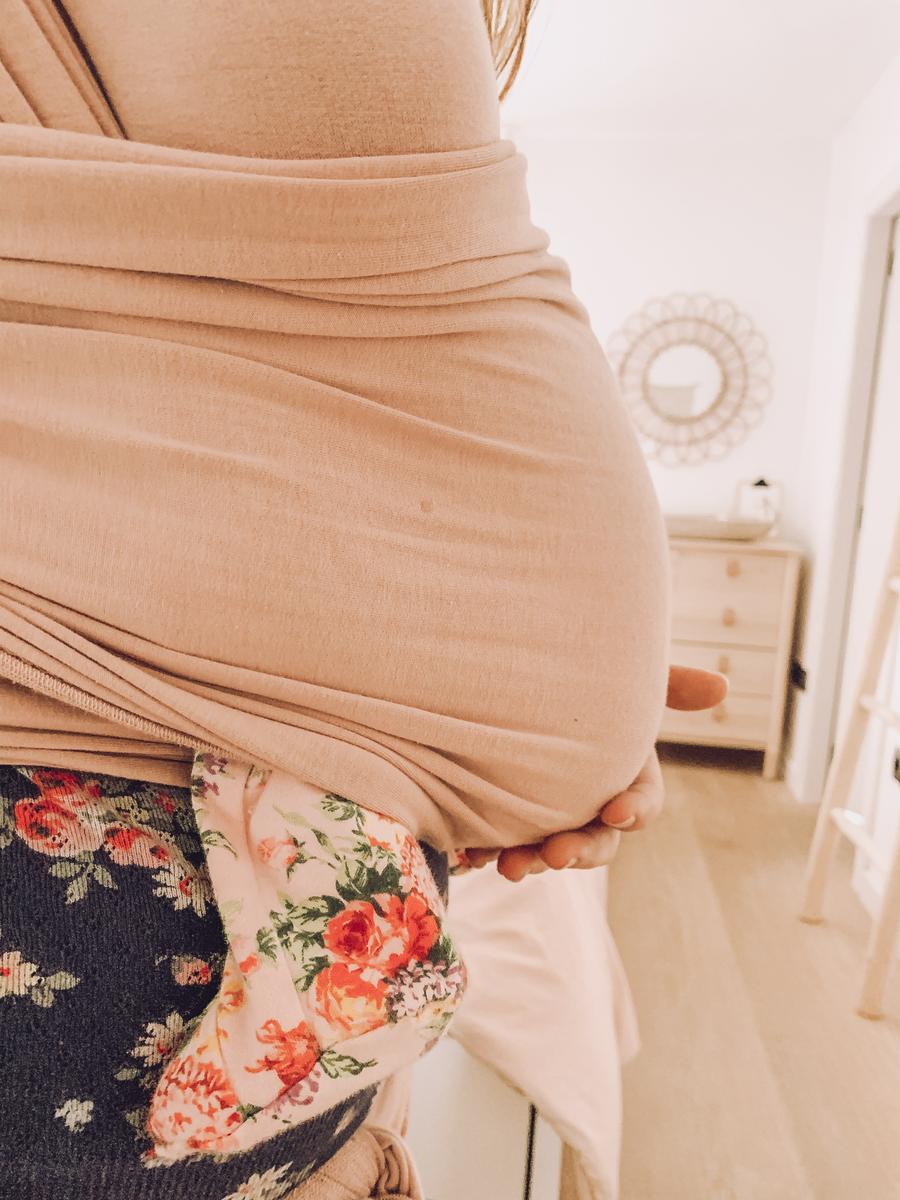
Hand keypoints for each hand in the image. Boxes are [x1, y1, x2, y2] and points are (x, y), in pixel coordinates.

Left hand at [465, 664, 728, 881]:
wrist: (514, 683)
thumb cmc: (582, 681)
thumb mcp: (621, 680)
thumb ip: (667, 684)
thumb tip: (722, 686)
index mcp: (624, 777)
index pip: (641, 805)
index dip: (633, 812)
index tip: (615, 811)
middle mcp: (589, 805)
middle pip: (596, 843)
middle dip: (579, 851)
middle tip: (555, 854)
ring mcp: (547, 816)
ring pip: (547, 852)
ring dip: (531, 861)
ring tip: (509, 865)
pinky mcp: (505, 818)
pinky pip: (498, 845)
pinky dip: (484, 852)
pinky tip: (469, 854)